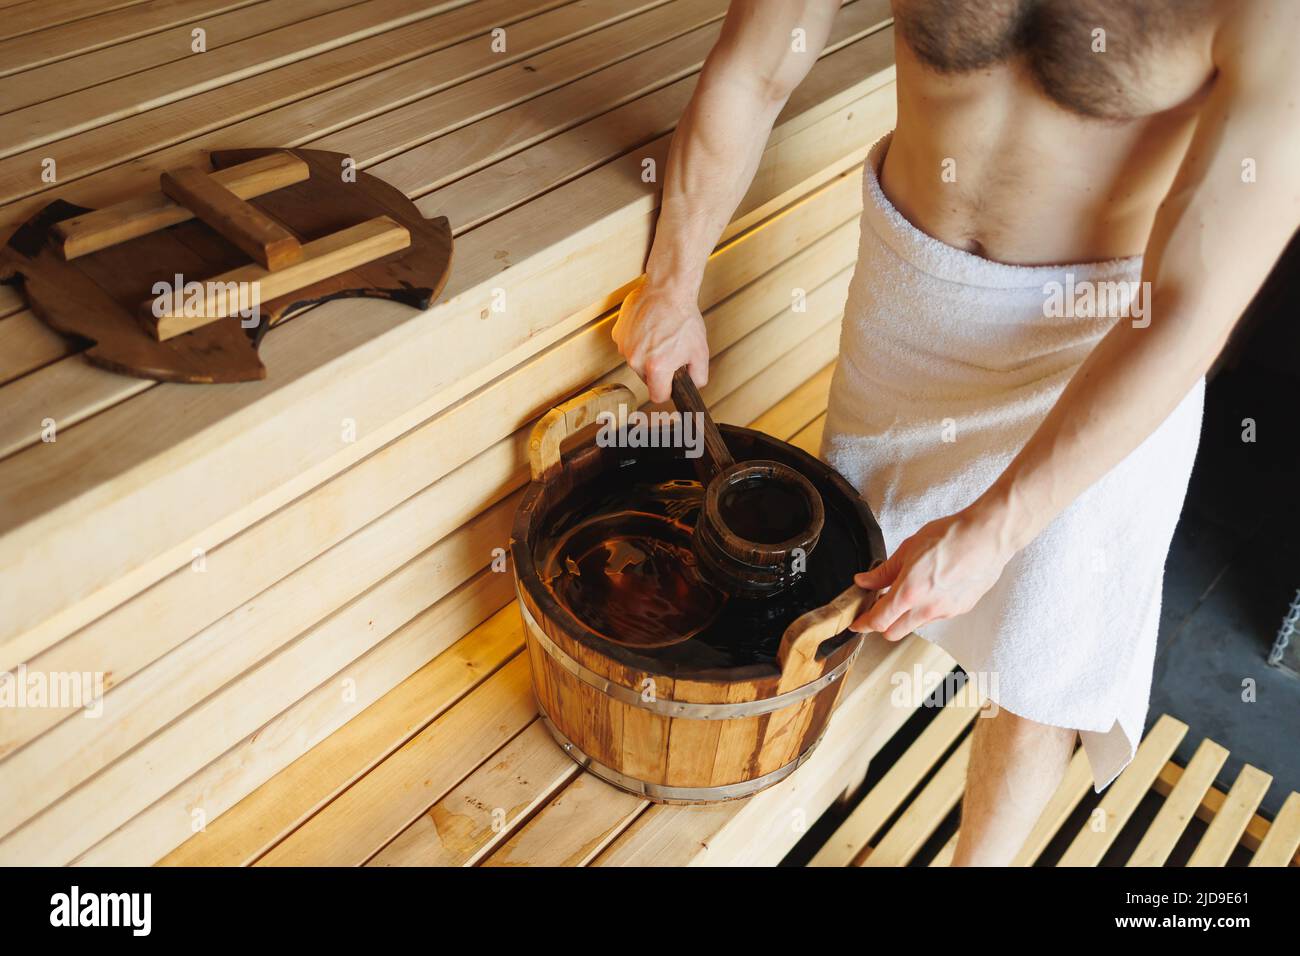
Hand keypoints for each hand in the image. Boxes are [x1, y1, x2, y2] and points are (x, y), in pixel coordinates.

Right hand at [613, 281, 709, 402]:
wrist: (668, 290)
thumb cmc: (683, 318)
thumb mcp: (700, 352)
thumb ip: (698, 377)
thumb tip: (692, 386)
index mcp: (656, 367)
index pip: (658, 396)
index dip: (668, 390)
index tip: (672, 381)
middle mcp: (636, 360)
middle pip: (646, 379)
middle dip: (657, 370)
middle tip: (669, 351)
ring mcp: (624, 346)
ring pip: (636, 362)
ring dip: (646, 355)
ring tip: (660, 336)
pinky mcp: (618, 334)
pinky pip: (628, 346)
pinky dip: (637, 341)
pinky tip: (649, 328)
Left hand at [850, 504, 1017, 641]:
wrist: (987, 536)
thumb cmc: (950, 537)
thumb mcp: (908, 549)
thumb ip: (884, 571)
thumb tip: (864, 581)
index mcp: (909, 592)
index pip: (878, 621)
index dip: (863, 624)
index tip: (857, 623)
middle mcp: (927, 608)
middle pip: (893, 632)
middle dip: (881, 624)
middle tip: (878, 607)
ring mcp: (945, 611)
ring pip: (915, 625)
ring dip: (905, 616)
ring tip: (907, 592)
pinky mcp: (960, 609)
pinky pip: (935, 616)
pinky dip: (926, 609)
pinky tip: (930, 588)